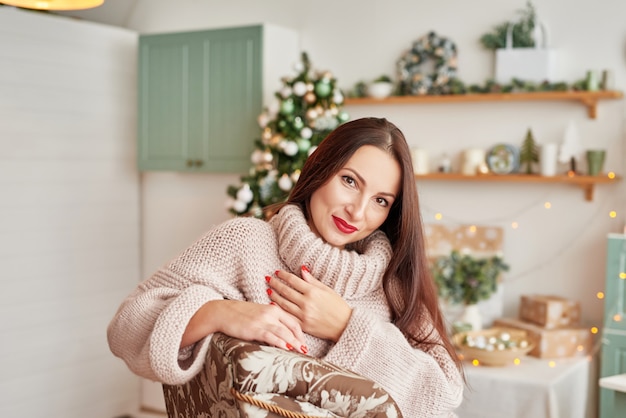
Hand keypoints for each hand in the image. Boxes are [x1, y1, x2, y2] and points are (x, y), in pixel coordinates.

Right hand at [182, 299, 306, 353]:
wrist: (223, 312)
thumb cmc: (241, 314)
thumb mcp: (260, 313)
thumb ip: (272, 320)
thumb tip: (283, 332)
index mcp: (274, 309)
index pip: (293, 321)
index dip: (301, 333)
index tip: (304, 342)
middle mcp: (271, 313)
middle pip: (291, 327)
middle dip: (300, 339)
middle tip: (306, 350)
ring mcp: (263, 321)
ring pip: (283, 332)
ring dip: (294, 342)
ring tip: (300, 352)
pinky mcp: (254, 328)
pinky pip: (270, 336)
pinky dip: (280, 342)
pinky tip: (286, 348)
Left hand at [268, 267, 351, 341]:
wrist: (345, 326)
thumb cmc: (339, 306)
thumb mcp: (328, 290)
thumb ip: (313, 281)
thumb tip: (302, 269)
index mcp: (313, 292)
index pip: (293, 281)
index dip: (283, 275)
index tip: (277, 272)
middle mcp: (306, 303)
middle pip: (286, 291)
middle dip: (276, 284)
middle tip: (268, 279)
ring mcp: (304, 315)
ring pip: (284, 303)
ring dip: (274, 296)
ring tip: (269, 290)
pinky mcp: (303, 325)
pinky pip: (288, 316)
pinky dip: (279, 310)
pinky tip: (273, 305)